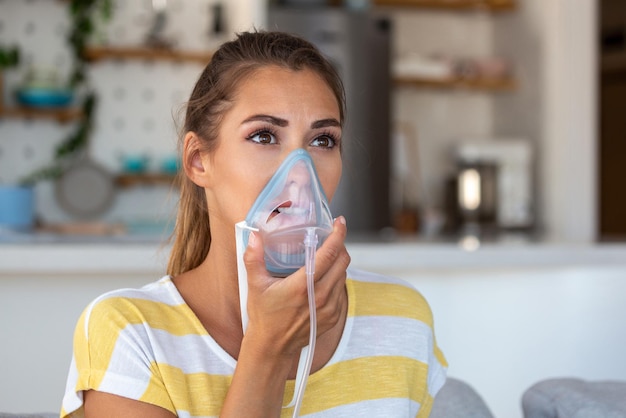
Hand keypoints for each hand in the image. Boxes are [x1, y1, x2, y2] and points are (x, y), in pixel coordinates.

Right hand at [242, 216, 349, 358]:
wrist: (272, 347)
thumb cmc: (264, 316)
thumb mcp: (255, 285)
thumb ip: (253, 258)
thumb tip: (255, 236)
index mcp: (303, 286)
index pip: (329, 254)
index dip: (338, 235)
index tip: (340, 222)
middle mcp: (321, 296)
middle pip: (342, 261)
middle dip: (340, 245)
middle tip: (331, 237)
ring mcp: (330, 308)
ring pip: (344, 275)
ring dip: (339, 262)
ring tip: (327, 256)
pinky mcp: (334, 317)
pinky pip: (342, 291)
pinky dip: (337, 279)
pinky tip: (325, 276)